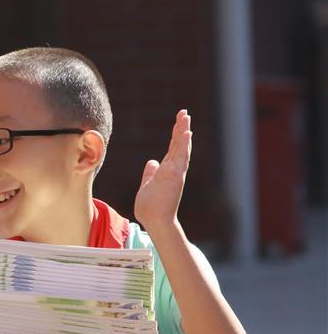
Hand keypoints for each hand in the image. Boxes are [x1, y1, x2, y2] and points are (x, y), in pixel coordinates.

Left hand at [134, 110, 191, 232]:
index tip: (178, 121)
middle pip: (178, 145)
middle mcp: (173, 170)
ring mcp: (175, 172)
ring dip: (183, 132)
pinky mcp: (175, 176)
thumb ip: (149, 174)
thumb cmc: (150, 208)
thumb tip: (151, 162)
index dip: (175, 135)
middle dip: (181, 128)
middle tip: (184, 113)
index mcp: (166, 171)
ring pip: (181, 148)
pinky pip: (181, 158)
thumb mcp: (147, 186)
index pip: (172, 149)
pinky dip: (184, 145)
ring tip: (186, 116)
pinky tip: (186, 132)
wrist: (154, 221)